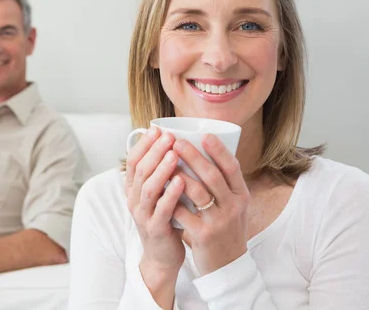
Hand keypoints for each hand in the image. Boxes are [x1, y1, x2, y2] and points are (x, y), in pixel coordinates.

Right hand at [125, 127, 184, 276]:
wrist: (162, 256)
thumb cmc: (165, 219)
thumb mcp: (158, 194)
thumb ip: (161, 173)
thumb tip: (173, 144)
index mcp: (133, 189)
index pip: (133, 161)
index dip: (144, 144)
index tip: (157, 128)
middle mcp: (134, 200)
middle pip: (140, 170)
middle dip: (154, 151)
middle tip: (169, 136)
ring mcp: (143, 214)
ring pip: (148, 187)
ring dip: (161, 168)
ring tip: (174, 153)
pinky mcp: (155, 228)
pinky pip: (162, 208)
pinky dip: (171, 193)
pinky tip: (181, 180)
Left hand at [172, 134, 249, 275]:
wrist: (228, 265)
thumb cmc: (225, 228)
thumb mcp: (232, 205)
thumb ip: (222, 184)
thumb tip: (204, 153)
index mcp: (241, 195)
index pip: (233, 168)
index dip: (219, 151)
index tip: (205, 135)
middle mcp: (233, 207)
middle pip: (213, 176)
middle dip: (194, 157)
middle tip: (177, 142)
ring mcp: (219, 221)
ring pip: (198, 192)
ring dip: (180, 175)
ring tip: (166, 162)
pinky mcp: (203, 235)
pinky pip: (184, 213)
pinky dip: (172, 199)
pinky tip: (160, 188)